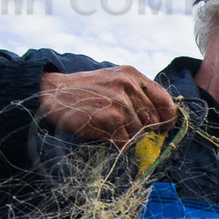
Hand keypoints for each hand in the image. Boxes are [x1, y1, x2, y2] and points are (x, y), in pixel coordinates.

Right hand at [39, 66, 175, 145]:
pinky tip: (102, 133)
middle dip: (144, 131)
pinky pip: (125, 141)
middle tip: (126, 132)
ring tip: (107, 127)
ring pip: (139, 133)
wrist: (51, 93)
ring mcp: (119, 100)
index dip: (167, 118)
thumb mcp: (113, 82)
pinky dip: (116, 143)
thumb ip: (137, 96)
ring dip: (126, 137)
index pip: (165, 100)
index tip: (163, 128)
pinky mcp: (109, 116)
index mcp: (132, 75)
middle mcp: (128, 84)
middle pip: (153, 120)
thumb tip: (162, 123)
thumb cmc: (85, 92)